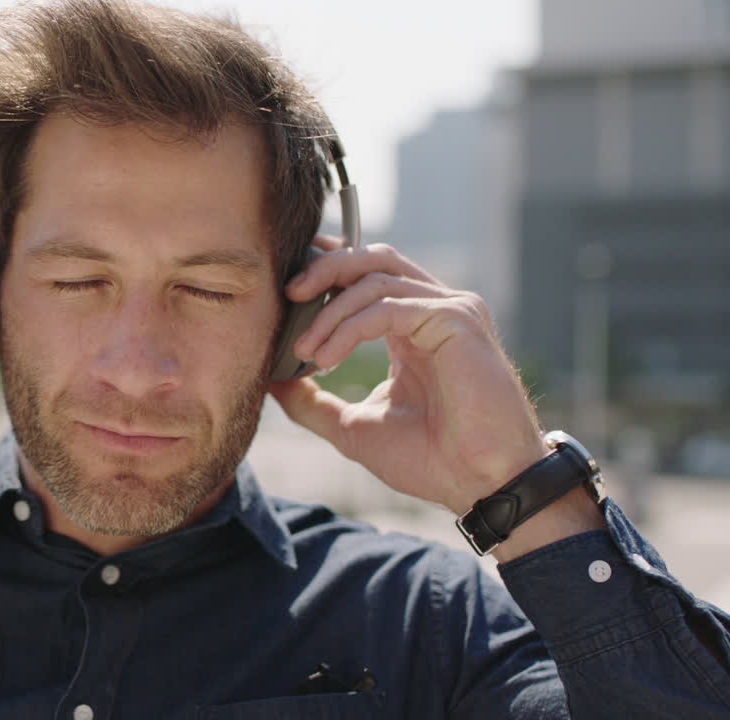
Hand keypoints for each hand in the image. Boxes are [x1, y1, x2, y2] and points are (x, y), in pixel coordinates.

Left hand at [267, 236, 548, 516]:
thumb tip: (270, 382)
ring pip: (376, 278)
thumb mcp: (354, 425)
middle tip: (287, 294)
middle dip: (324, 268)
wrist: (480, 485)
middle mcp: (436, 308)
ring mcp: (451, 309)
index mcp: (415, 325)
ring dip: (329, 311)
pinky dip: (349, 328)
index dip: (326, 269)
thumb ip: (313, 401)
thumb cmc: (430, 459)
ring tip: (303, 351)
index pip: (367, 273)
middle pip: (373, 258)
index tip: (285, 288)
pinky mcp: (457, 319)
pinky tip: (326, 359)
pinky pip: (388, 306)